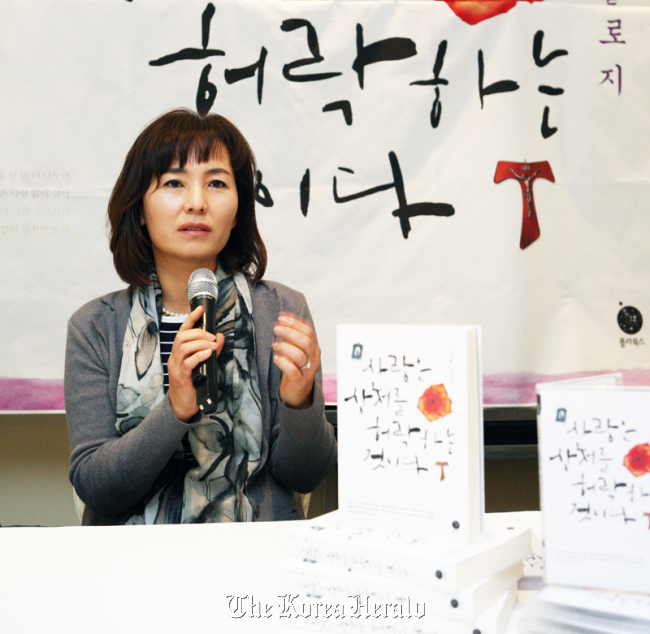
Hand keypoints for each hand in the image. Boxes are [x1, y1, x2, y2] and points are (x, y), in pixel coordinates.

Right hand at [167, 305, 223, 421]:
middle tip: (212, 336)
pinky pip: (187, 363)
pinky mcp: (181, 378)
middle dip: (198, 333)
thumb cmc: (192, 382)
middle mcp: (175, 357)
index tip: (200, 309)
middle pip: (181, 337)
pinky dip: (199, 356)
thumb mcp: (202, 364)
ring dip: (200, 343)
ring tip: (212, 345)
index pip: (182, 331)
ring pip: (183, 348)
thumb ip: (211, 350)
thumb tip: (220, 336)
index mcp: (179, 352)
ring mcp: (176, 367)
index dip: (191, 319)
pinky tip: (207, 354)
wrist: (182, 404)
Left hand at [272, 312, 320, 408]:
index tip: (282, 318)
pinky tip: (276, 358)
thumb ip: (291, 338)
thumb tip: (281, 321)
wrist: (297, 392)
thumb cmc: (295, 368)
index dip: (295, 323)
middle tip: (276, 328)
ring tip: (274, 345)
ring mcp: (307, 370)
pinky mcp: (299, 381)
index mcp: (313, 348)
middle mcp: (313, 358)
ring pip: (299, 355)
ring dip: (285, 346)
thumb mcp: (295, 350)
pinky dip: (283, 362)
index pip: (308, 331)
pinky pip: (292, 370)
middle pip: (305, 341)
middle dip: (289, 332)